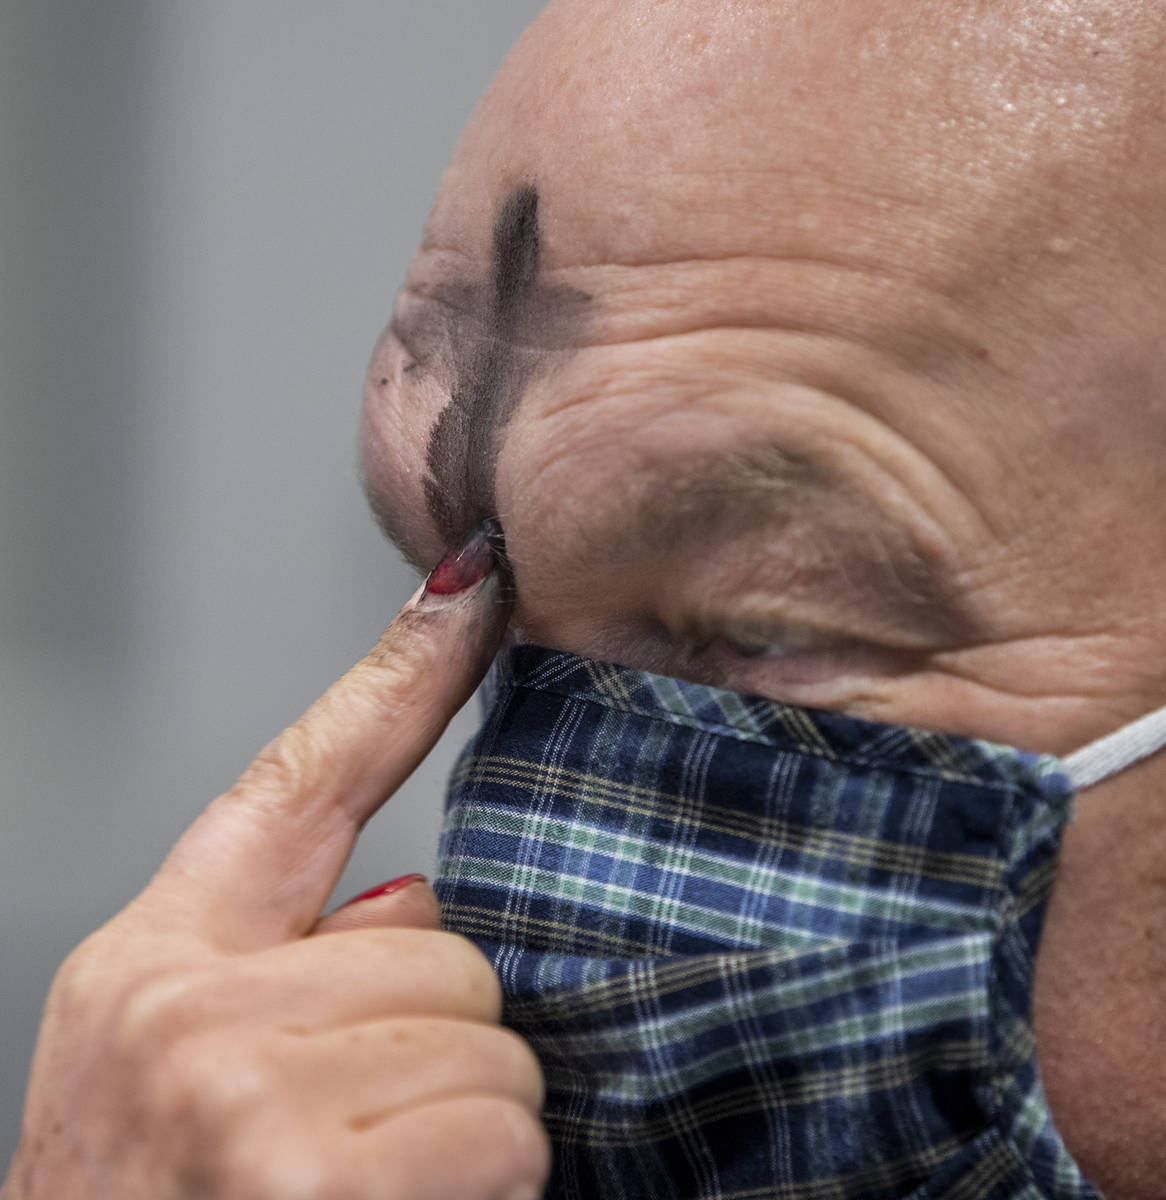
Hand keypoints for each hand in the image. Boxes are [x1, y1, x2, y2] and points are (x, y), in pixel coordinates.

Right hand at [3, 535, 547, 1199]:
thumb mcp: (173, 1068)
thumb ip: (291, 970)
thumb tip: (424, 903)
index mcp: (159, 955)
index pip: (304, 772)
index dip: (403, 668)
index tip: (478, 580)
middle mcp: (185, 1009)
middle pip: (451, 949)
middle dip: (447, 1044)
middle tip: (373, 1128)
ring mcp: (241, 1100)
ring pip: (492, 1051)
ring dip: (470, 1132)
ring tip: (379, 1187)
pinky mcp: (307, 1187)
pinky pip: (499, 1142)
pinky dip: (485, 1194)